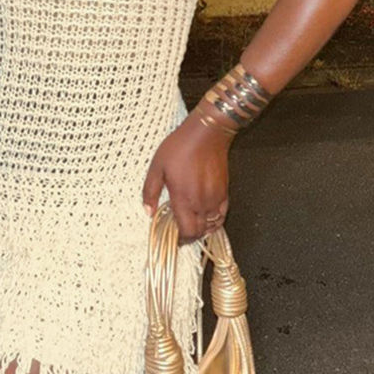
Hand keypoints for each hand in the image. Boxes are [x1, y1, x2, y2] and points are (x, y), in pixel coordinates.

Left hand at [142, 112, 231, 244]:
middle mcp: (202, 203)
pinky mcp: (224, 191)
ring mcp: (215, 198)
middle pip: (199, 232)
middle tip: (179, 230)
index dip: (180, 240)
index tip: (173, 237)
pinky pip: (222, 215)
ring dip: (201, 229)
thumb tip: (148, 212)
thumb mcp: (156, 167)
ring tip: (191, 222)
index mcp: (184, 199)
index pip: (187, 232)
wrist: (207, 134)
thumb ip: (150, 192)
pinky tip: (205, 215)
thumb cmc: (180, 147)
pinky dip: (214, 220)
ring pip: (211, 225)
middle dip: (189, 236)